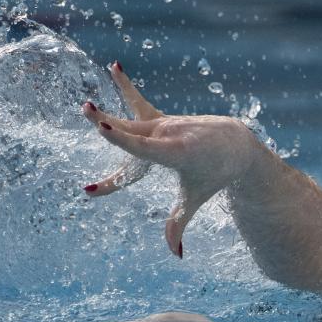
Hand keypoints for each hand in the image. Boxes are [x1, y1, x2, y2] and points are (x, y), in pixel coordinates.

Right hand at [82, 63, 263, 257]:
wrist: (235, 144)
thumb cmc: (214, 174)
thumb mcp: (196, 198)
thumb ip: (179, 223)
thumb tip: (175, 255)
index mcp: (175, 153)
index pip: (143, 148)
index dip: (123, 140)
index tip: (104, 130)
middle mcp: (168, 134)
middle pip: (132, 132)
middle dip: (109, 127)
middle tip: (87, 114)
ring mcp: (163, 123)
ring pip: (130, 118)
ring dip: (105, 115)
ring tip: (86, 106)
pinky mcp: (160, 118)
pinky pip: (138, 101)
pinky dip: (125, 86)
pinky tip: (115, 66)